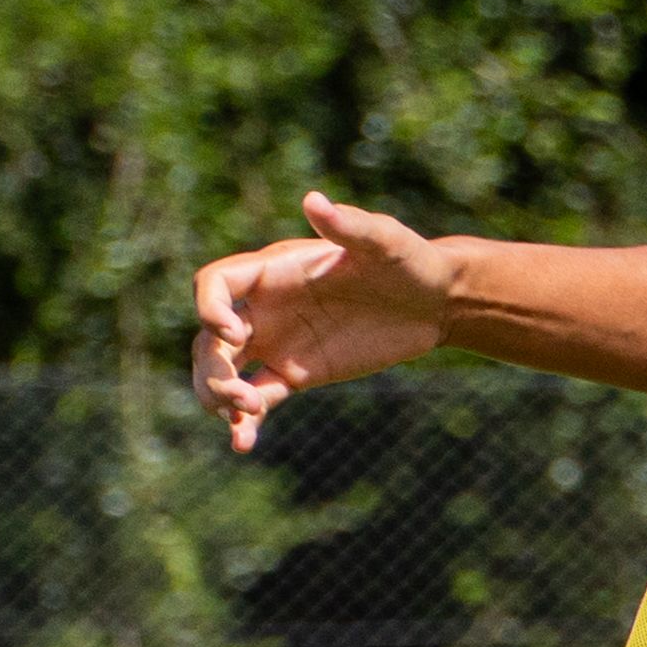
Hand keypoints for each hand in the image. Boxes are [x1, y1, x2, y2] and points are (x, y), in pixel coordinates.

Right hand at [193, 194, 461, 450]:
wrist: (436, 302)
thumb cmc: (409, 260)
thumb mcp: (384, 242)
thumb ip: (349, 226)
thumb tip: (314, 201)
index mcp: (274, 270)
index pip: (216, 284)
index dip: (210, 309)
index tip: (236, 336)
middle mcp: (266, 306)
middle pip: (210, 337)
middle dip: (213, 368)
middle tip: (242, 397)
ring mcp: (277, 341)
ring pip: (223, 370)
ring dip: (219, 395)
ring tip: (243, 419)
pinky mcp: (295, 374)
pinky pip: (258, 397)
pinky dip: (245, 421)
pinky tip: (243, 444)